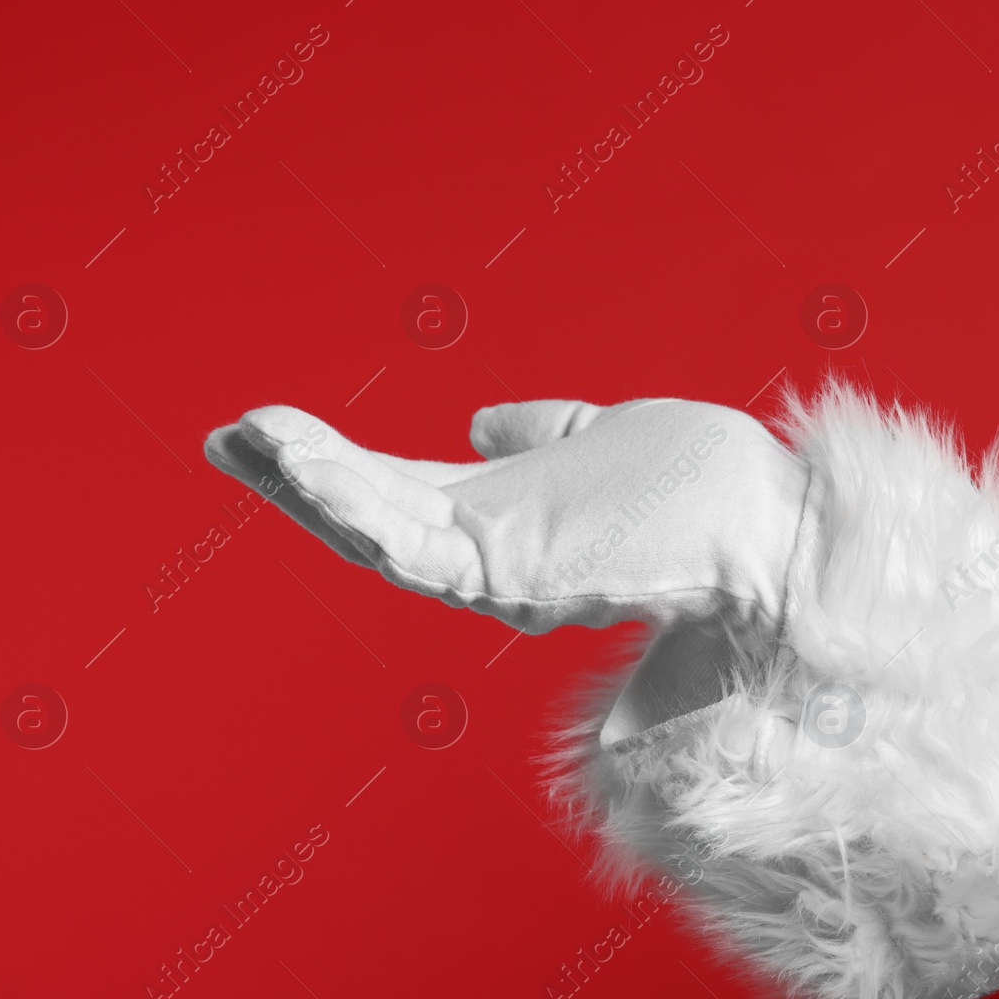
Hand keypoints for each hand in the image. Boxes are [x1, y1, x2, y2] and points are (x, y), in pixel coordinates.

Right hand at [204, 397, 813, 634]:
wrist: (774, 525)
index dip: (329, 466)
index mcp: (504, 524)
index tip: (262, 430)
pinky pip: (420, 550)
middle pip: (370, 520)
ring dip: (311, 487)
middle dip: (296, 480)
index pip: (396, 494)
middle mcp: (490, 560)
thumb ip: (539, 434)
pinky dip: (360, 508)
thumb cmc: (702, 492)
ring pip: (381, 536)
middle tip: (225, 438)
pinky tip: (309, 469)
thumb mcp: (600, 437)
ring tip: (249, 440)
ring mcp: (500, 574)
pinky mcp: (518, 575)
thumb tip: (484, 423)